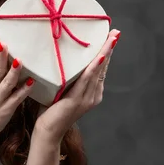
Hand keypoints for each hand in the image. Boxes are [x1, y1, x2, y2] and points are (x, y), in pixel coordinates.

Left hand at [33, 29, 120, 145]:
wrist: (48, 132)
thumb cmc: (51, 111)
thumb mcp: (61, 90)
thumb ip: (66, 79)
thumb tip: (61, 60)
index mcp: (92, 93)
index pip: (101, 69)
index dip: (106, 53)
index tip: (110, 37)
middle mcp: (94, 95)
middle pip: (103, 68)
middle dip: (109, 49)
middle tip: (115, 32)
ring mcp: (87, 98)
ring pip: (98, 71)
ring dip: (105, 53)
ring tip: (111, 39)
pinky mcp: (78, 100)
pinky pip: (87, 80)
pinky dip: (94, 68)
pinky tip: (99, 57)